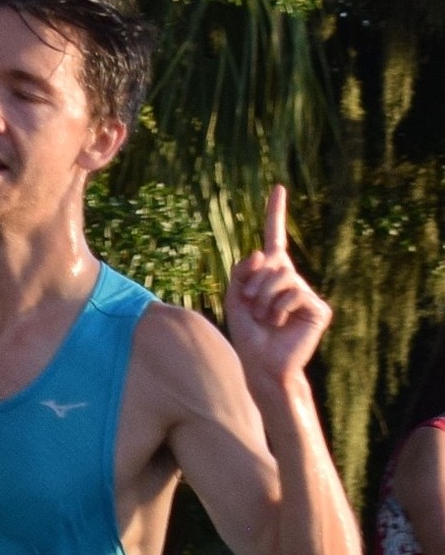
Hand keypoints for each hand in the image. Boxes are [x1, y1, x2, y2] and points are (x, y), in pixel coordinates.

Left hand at [225, 185, 331, 384]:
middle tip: (252, 307)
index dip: (275, 214)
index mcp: (272, 276)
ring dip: (265, 298)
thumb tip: (262, 251)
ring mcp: (306, 294)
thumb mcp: (235, 299)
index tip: (278, 188)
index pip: (275, 240)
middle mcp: (292, 281)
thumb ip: (241, 272)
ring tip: (265, 318)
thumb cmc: (248, 336)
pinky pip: (295, 293)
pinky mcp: (318, 309)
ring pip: (284, 276)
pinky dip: (280, 308)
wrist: (262, 366)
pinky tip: (279, 323)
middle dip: (255, 283)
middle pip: (272, 261)